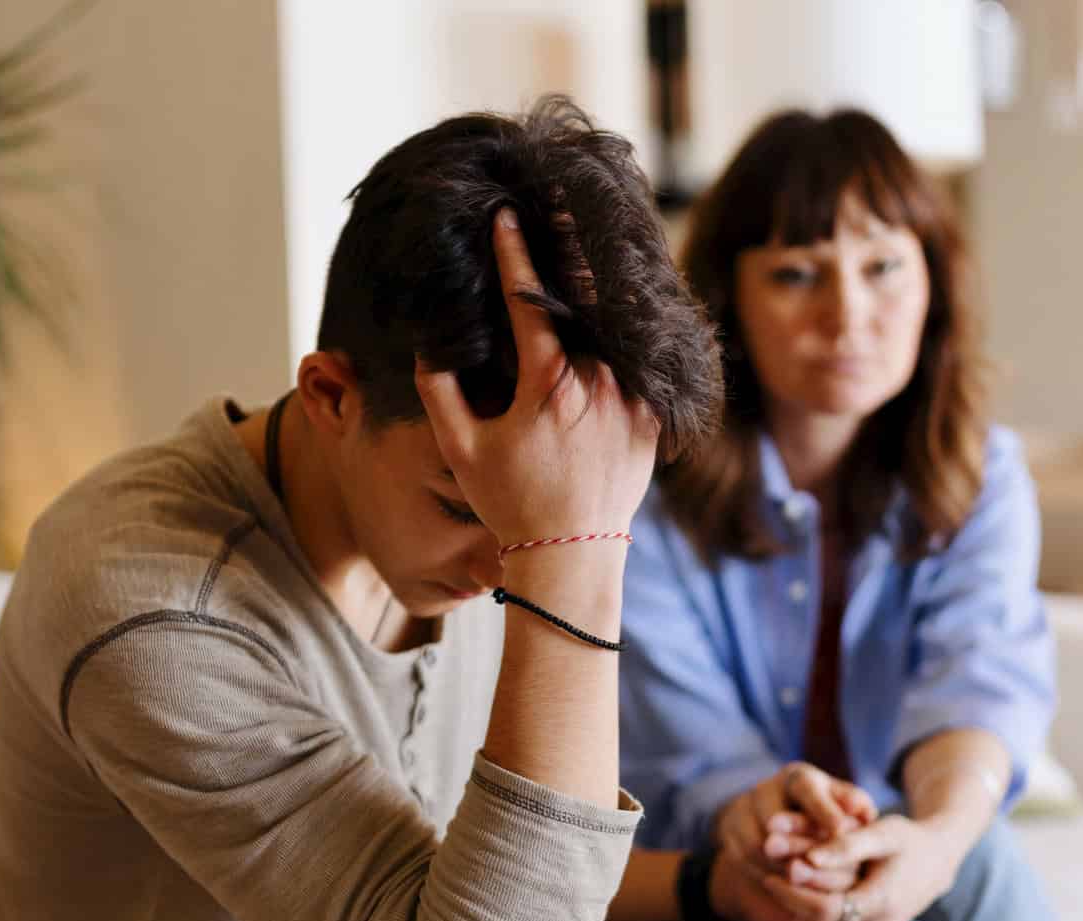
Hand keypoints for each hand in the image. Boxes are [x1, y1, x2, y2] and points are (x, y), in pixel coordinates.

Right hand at [413, 207, 660, 545]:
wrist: (572, 554)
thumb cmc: (510, 503)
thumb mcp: (460, 448)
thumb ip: (440, 390)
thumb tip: (428, 342)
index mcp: (550, 383)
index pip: (531, 300)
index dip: (515, 254)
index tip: (507, 216)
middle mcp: (599, 382)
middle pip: (585, 298)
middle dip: (571, 249)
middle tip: (562, 204)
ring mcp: (632, 398)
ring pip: (619, 324)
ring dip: (605, 283)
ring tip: (596, 238)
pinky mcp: (654, 416)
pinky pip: (645, 358)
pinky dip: (634, 327)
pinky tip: (627, 300)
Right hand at [715, 762, 874, 872]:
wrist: (775, 822)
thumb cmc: (824, 813)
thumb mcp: (841, 805)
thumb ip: (853, 807)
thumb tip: (866, 812)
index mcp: (798, 777)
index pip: (807, 790)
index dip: (823, 811)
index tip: (841, 831)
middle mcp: (766, 788)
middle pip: (774, 820)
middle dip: (794, 846)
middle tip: (815, 867)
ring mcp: (743, 809)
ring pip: (757, 845)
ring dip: (780, 868)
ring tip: (804, 883)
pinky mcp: (729, 830)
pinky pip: (742, 857)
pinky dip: (763, 873)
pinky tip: (783, 885)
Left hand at [756, 816, 965, 920]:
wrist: (937, 862)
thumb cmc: (907, 840)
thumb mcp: (882, 832)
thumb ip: (846, 845)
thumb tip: (807, 860)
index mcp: (882, 902)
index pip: (823, 911)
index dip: (791, 895)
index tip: (771, 876)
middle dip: (789, 907)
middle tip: (773, 879)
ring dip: (796, 919)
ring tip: (786, 888)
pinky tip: (804, 899)